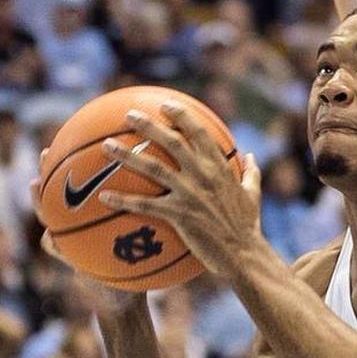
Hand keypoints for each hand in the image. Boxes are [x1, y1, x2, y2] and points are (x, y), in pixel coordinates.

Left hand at [96, 101, 262, 281]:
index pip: (199, 132)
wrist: (243, 253)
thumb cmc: (248, 225)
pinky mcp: (178, 215)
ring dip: (127, 156)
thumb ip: (251, 172)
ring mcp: (189, 194)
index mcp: (219, 167)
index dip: (182, 116)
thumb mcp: (253, 193)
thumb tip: (251, 156)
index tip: (166, 104)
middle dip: (148, 125)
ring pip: (152, 168)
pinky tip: (103, 197)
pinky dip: (123, 200)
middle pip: (171, 142)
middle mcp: (202, 175)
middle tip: (128, 115)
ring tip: (106, 147)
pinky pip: (145, 205)